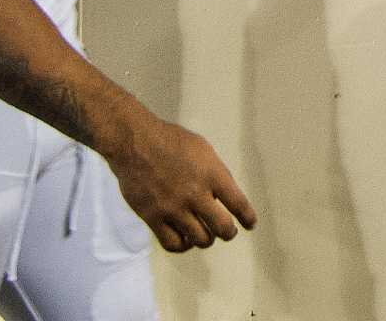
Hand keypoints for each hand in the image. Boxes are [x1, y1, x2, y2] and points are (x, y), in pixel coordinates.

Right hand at [110, 114, 255, 253]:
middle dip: (228, 232)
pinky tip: (185, 239)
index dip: (247, 217)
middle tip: (228, 231)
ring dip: (206, 239)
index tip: (250, 224)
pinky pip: (174, 244)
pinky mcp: (154, 218)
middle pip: (222, 227)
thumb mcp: (202, 148)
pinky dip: (183, 245)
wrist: (135, 142)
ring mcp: (174, 208)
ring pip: (200, 239)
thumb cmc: (170, 140)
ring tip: (205, 234)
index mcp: (211, 172)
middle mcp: (195, 193)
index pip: (238, 202)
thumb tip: (223, 196)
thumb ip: (215, 172)